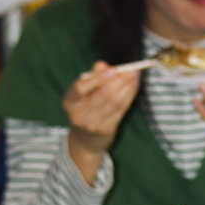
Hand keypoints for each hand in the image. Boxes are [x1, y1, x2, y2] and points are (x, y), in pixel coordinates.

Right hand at [64, 62, 139, 182]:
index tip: (114, 69)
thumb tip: (103, 65)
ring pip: (114, 103)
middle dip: (120, 81)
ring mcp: (92, 124)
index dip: (98, 78)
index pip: (81, 87)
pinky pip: (120, 111)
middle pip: (102, 95)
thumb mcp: (83, 93)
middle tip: (132, 71)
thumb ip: (93, 78)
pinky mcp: (106, 130)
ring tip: (135, 78)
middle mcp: (78, 114)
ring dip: (128, 88)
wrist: (86, 140)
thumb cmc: (86, 108)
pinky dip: (129, 97)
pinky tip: (133, 88)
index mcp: (69, 101)